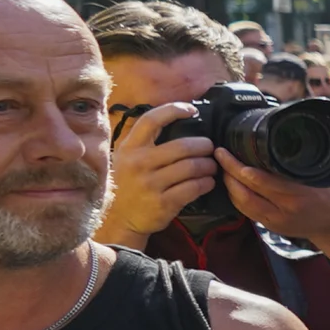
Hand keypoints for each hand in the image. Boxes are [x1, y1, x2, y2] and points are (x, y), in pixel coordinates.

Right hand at [101, 104, 217, 245]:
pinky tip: (208, 182)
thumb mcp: (125, 158)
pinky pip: (194, 188)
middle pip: (183, 146)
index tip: (192, 110)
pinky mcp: (164, 203)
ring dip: (208, 165)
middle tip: (210, 147)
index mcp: (130, 148)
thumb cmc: (127, 184)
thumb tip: (173, 120)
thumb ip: (143, 142)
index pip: (152, 120)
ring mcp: (151, 184)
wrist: (118, 219)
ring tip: (211, 166)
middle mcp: (139, 163)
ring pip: (192, 167)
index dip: (174, 110)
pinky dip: (206, 183)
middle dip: (204, 145)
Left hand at [215, 157, 329, 245]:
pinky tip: (232, 185)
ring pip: (242, 204)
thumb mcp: (323, 173)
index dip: (239, 167)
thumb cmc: (329, 194)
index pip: (261, 180)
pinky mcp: (271, 226)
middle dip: (229, 173)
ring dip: (229, 186)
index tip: (227, 152)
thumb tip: (284, 134)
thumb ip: (303, 159)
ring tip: (223, 170)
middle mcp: (286, 208)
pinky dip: (236, 197)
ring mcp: (277, 220)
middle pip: (247, 192)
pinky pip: (246, 212)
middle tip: (220, 156)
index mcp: (299, 193)